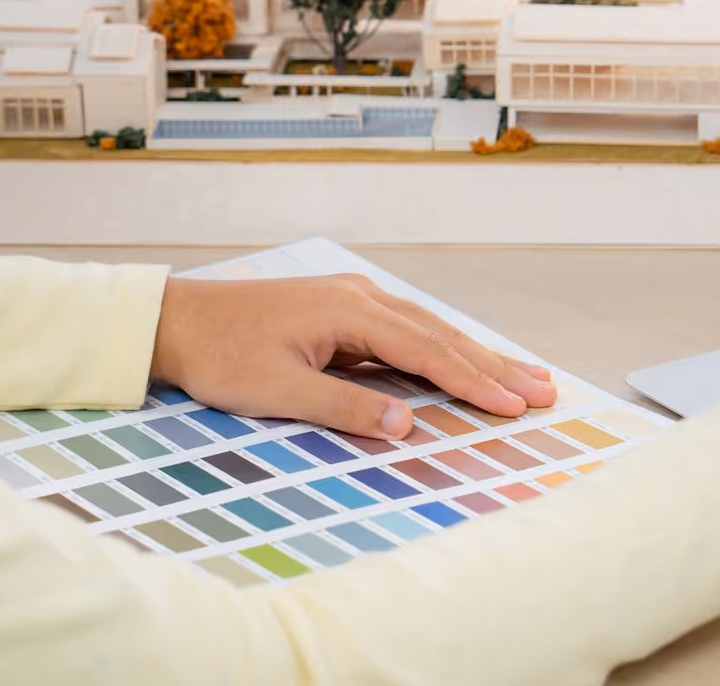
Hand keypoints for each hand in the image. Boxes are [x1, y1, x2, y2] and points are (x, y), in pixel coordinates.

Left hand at [149, 275, 557, 440]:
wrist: (174, 320)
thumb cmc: (219, 354)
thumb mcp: (278, 392)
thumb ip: (345, 407)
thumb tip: (406, 424)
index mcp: (350, 311)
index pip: (428, 351)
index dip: (475, 381)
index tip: (515, 404)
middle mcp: (361, 296)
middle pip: (442, 334)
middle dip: (495, 365)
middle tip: (545, 389)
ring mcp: (354, 299)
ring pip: (430, 329)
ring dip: (477, 355)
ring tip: (522, 376)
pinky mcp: (344, 309)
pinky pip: (408, 330)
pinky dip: (444, 348)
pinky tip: (465, 360)